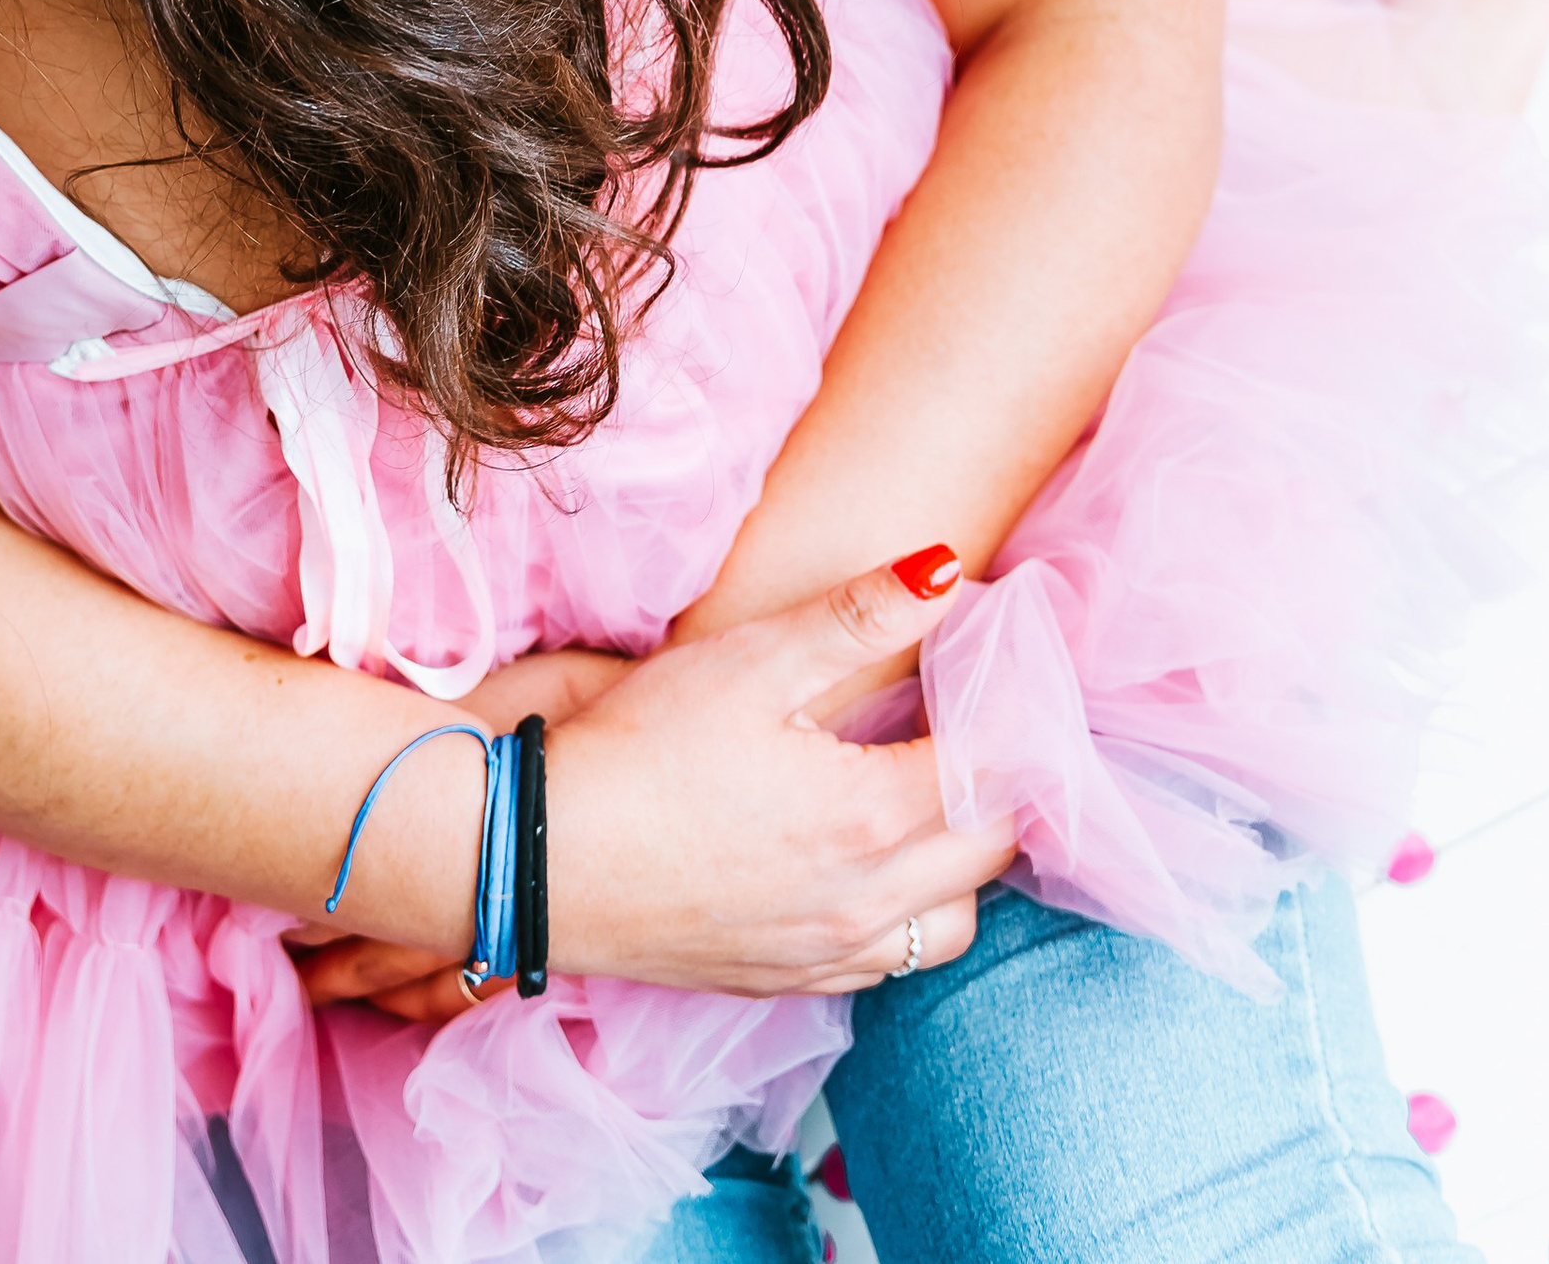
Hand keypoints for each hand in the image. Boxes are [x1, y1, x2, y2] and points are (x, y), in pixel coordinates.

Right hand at [293, 562, 1010, 1018]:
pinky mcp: (782, 981)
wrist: (536, 860)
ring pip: (950, 925)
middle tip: (975, 721)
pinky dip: (903, 913)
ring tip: (923, 796)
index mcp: (871, 817)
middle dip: (1000, 785)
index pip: (995, 771)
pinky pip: (887, 964)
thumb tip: (946, 568)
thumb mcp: (750, 661)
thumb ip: (859, 615)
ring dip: (959, 864)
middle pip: (990, 853)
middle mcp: (867, 904)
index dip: (1011, 715)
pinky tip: (861, 861)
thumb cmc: (642, 750)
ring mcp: (826, 956)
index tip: (1003, 671)